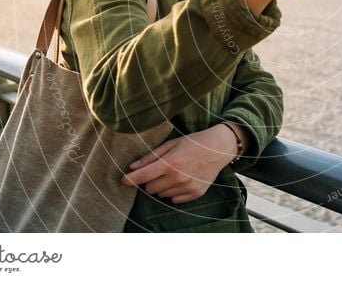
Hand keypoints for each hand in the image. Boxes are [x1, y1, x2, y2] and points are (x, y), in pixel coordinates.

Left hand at [120, 124, 238, 204]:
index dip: (129, 180)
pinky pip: (175, 199)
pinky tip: (183, 180)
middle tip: (161, 170)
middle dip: (151, 180)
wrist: (220, 147)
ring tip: (175, 173)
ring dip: (163, 186)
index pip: (143, 176)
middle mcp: (178, 177)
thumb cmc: (194, 142)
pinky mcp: (196, 194)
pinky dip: (175, 192)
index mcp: (170, 162)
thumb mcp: (171, 143)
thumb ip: (151, 156)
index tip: (122, 181)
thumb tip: (132, 167)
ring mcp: (188, 187)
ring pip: (162, 194)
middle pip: (150, 188)